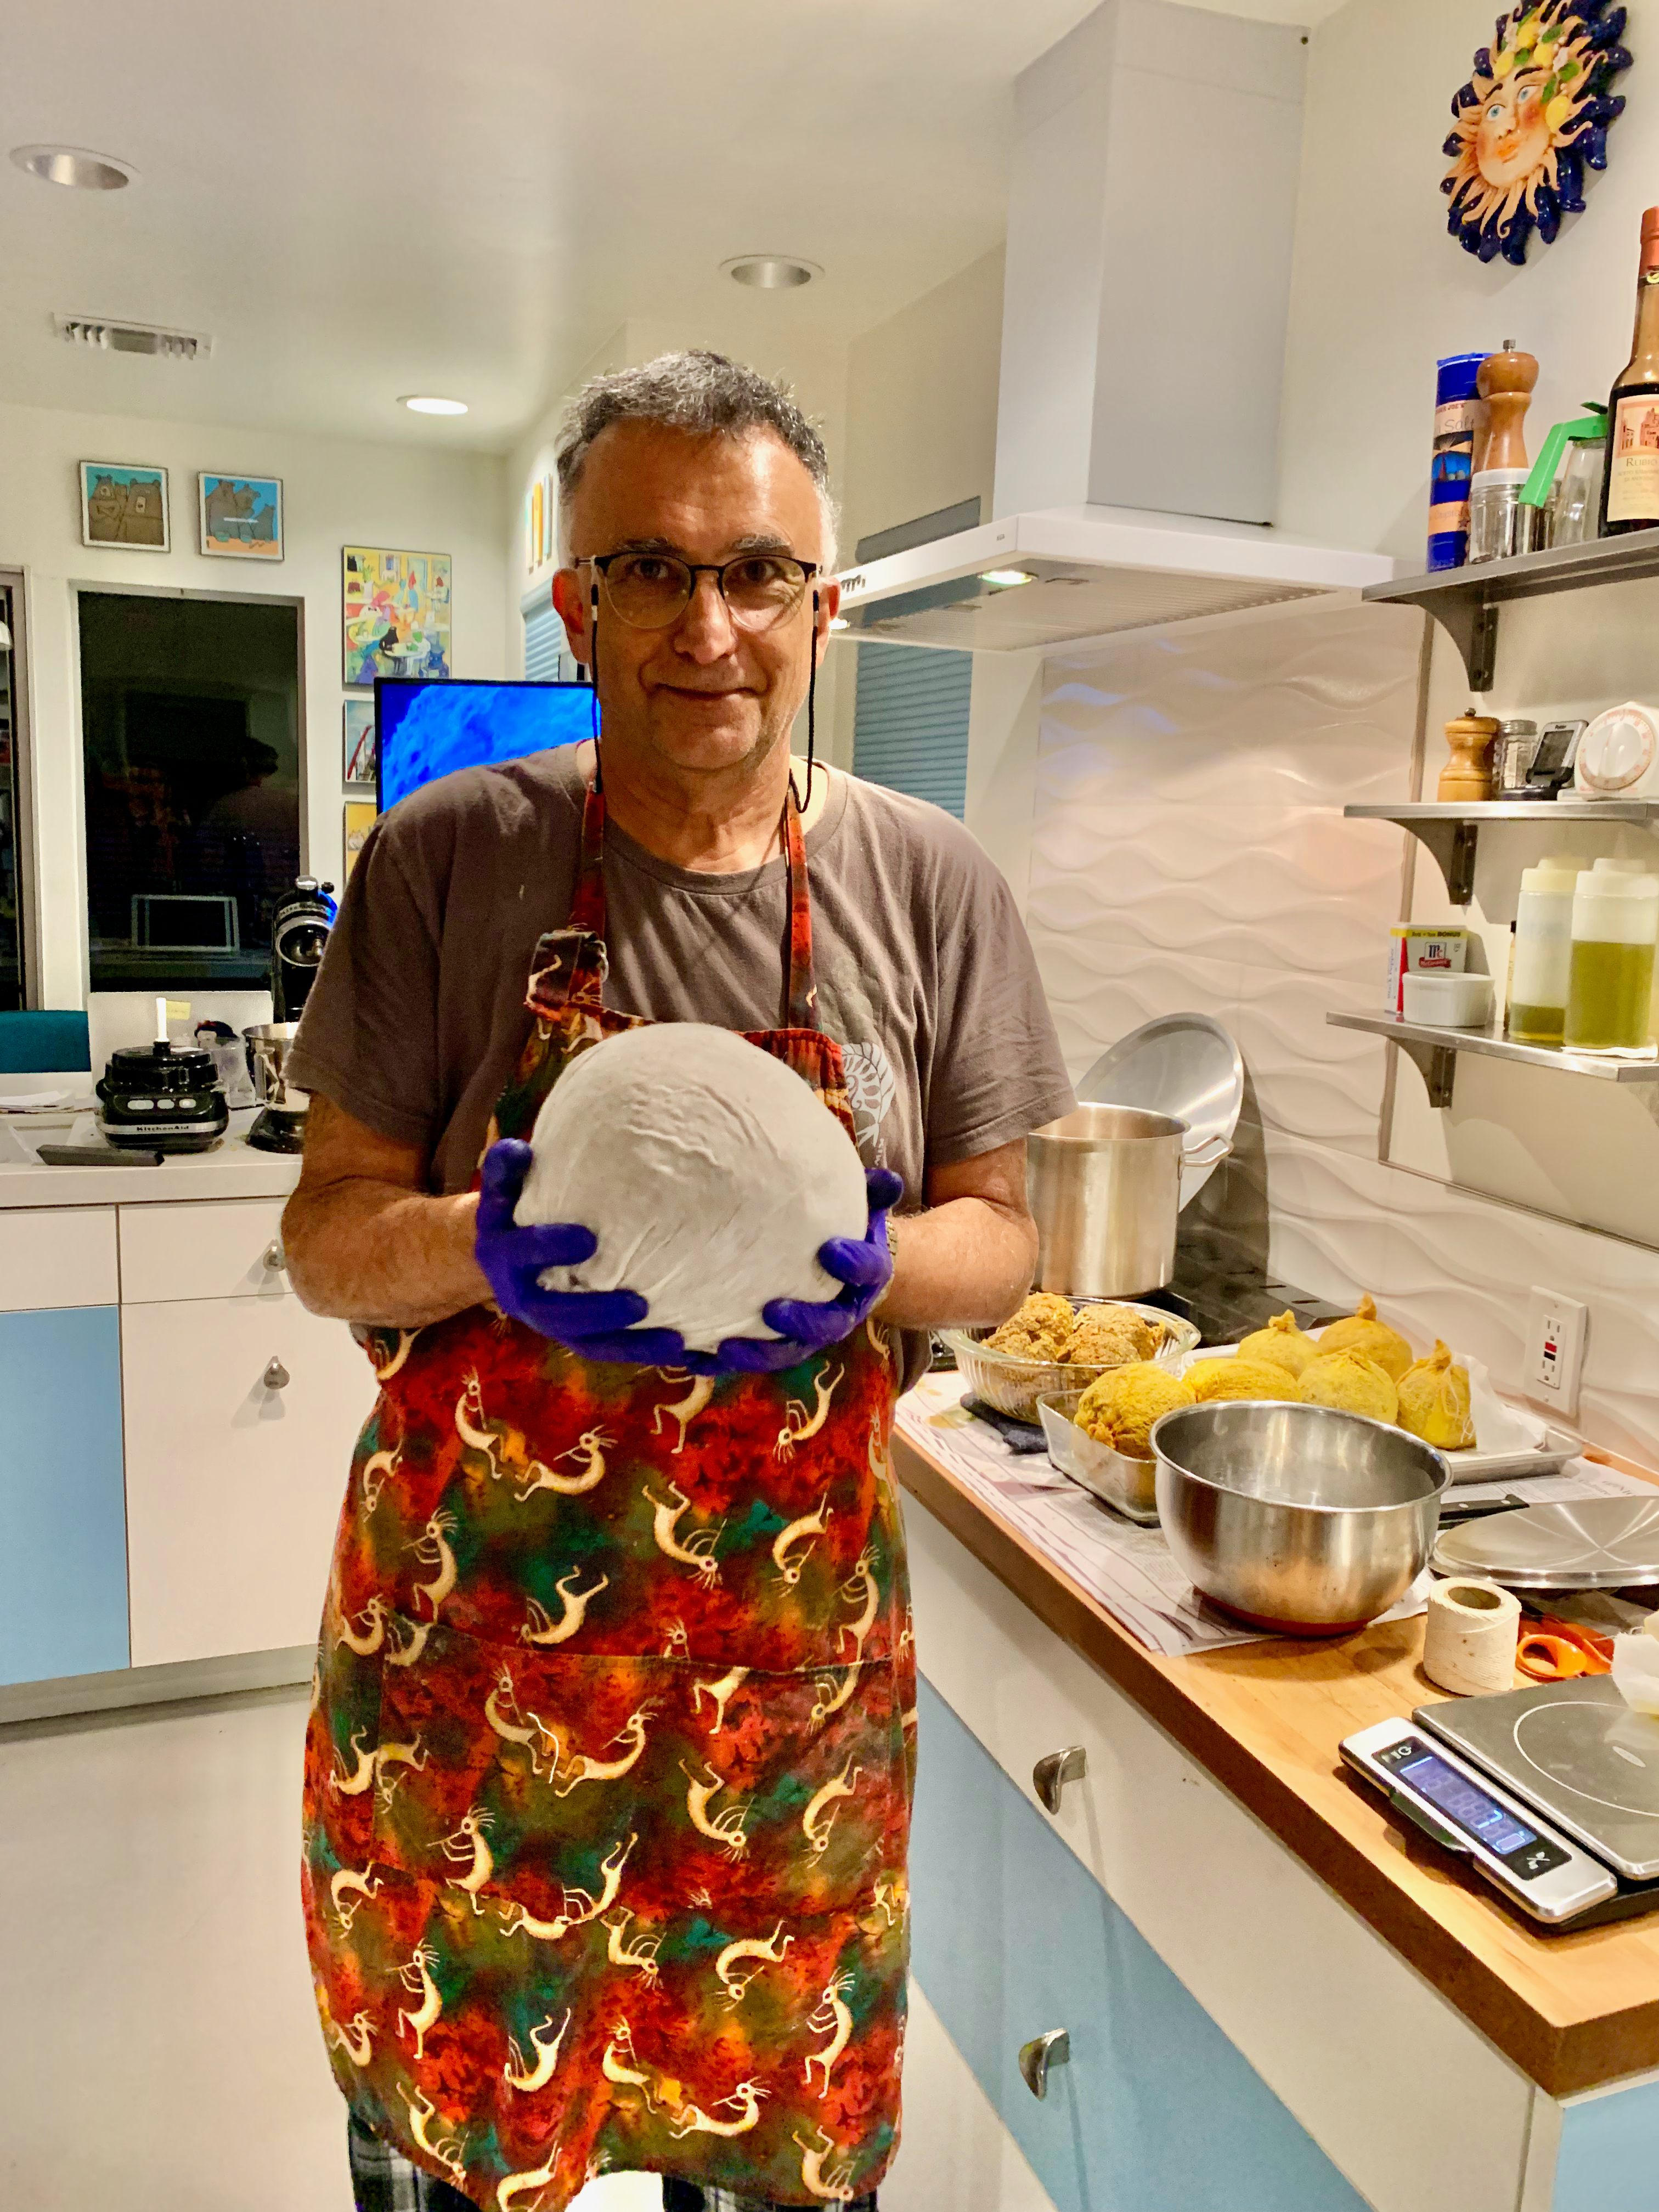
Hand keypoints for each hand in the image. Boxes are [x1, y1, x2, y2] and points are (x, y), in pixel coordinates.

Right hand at [475, 1140, 688, 1366]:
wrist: (507, 1252)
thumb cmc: (516, 1207)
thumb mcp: (504, 1186)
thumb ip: (507, 1167)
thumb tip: (517, 1148)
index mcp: (504, 1258)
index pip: (522, 1255)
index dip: (550, 1247)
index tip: (588, 1238)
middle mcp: (525, 1299)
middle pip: (557, 1316)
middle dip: (597, 1312)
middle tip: (639, 1304)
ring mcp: (554, 1325)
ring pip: (591, 1345)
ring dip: (633, 1347)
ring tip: (675, 1342)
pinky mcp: (581, 1338)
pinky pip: (614, 1351)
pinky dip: (647, 1353)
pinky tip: (688, 1350)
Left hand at [712, 1168, 903, 1375]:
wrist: (847, 1266)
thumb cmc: (848, 1228)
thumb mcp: (864, 1205)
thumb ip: (874, 1192)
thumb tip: (887, 1180)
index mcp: (866, 1276)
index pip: (869, 1272)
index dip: (854, 1264)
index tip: (831, 1248)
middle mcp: (841, 1311)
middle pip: (827, 1326)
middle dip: (801, 1321)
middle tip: (772, 1309)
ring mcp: (809, 1332)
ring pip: (787, 1350)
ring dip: (758, 1353)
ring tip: (725, 1347)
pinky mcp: (778, 1343)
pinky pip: (753, 1356)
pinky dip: (722, 1362)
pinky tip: (693, 1358)